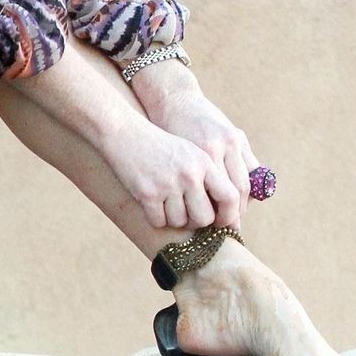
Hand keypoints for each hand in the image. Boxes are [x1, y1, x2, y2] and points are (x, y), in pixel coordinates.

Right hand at [102, 112, 243, 235]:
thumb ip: (212, 176)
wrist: (124, 132)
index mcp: (205, 161)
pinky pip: (158, 221)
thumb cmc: (160, 146)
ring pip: (180, 222)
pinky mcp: (147, 193)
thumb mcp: (192, 152)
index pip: (231, 197)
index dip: (229, 216)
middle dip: (197, 222)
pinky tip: (151, 204)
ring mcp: (168, 183)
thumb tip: (230, 210)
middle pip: (205, 217)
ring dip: (173, 219)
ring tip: (166, 203)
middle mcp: (190, 173)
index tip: (222, 223)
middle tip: (188, 215)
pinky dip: (155, 218)